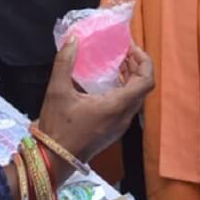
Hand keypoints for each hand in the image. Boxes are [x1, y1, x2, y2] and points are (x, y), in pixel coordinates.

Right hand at [36, 39, 154, 185]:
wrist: (53, 161)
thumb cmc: (57, 128)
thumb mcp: (57, 91)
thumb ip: (65, 62)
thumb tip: (72, 39)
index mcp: (116, 106)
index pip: (146, 81)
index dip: (143, 61)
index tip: (130, 48)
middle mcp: (123, 117)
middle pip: (142, 88)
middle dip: (136, 66)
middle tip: (123, 52)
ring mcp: (120, 126)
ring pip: (135, 98)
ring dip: (131, 79)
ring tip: (116, 63)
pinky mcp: (113, 131)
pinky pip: (127, 107)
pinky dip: (123, 91)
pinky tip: (106, 83)